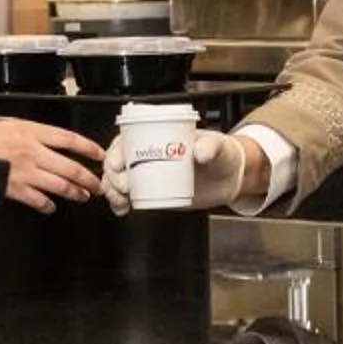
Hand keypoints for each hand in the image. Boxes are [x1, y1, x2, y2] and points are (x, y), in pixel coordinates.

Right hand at [0, 119, 104, 211]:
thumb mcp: (3, 126)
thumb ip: (26, 135)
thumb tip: (45, 143)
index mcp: (29, 131)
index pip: (69, 139)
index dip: (88, 147)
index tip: (98, 154)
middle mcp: (32, 151)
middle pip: (71, 167)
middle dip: (89, 179)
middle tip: (97, 185)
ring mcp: (25, 172)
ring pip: (60, 185)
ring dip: (75, 193)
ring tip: (82, 196)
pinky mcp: (15, 190)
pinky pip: (39, 200)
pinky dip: (48, 205)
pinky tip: (51, 207)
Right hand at [104, 127, 264, 215]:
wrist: (230, 179)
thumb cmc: (222, 154)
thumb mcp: (218, 146)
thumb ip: (211, 146)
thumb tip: (201, 150)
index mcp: (159, 135)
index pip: (128, 138)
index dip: (117, 150)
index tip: (118, 164)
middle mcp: (150, 152)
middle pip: (118, 160)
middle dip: (113, 175)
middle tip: (124, 187)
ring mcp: (149, 172)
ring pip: (119, 178)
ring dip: (113, 190)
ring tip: (121, 202)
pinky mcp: (152, 190)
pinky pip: (128, 195)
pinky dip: (120, 202)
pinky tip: (122, 209)